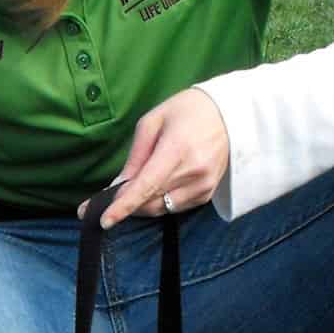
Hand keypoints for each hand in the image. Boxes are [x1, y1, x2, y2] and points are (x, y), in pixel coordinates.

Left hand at [84, 88, 229, 228]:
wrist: (229, 115)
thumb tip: (118, 186)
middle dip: (127, 202)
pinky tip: (159, 185)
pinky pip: (175, 207)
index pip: (146, 186)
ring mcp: (204, 186)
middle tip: (110, 195)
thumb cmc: (186, 112)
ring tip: (137, 185)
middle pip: (151, 201)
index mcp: (177, 150)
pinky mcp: (207, 194)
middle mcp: (194, 172)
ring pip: (162, 208)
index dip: (124, 206)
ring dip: (143, 203)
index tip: (105, 220)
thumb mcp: (152, 122)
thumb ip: (135, 156)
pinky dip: (160, 201)